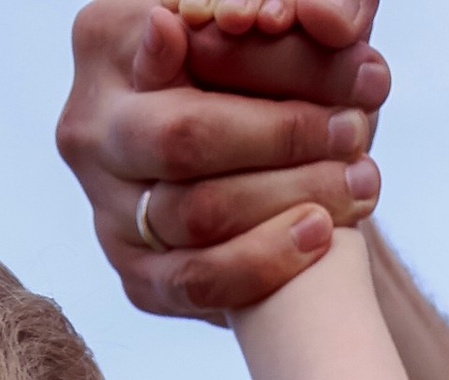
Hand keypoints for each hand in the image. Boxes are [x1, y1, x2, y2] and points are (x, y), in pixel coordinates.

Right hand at [58, 0, 387, 321]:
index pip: (189, 49)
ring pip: (193, 215)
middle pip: (184, 138)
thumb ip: (295, 2)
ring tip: (359, 180)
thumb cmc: (271, 65)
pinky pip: (193, 282)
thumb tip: (265, 15)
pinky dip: (264, 263)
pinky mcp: (135, 274)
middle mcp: (89, 126)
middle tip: (356, 128)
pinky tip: (320, 234)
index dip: (271, 63)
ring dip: (289, 198)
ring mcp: (104, 208)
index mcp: (107, 36)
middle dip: (284, 136)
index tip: (346, 65)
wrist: (259, 156)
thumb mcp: (284, 15)